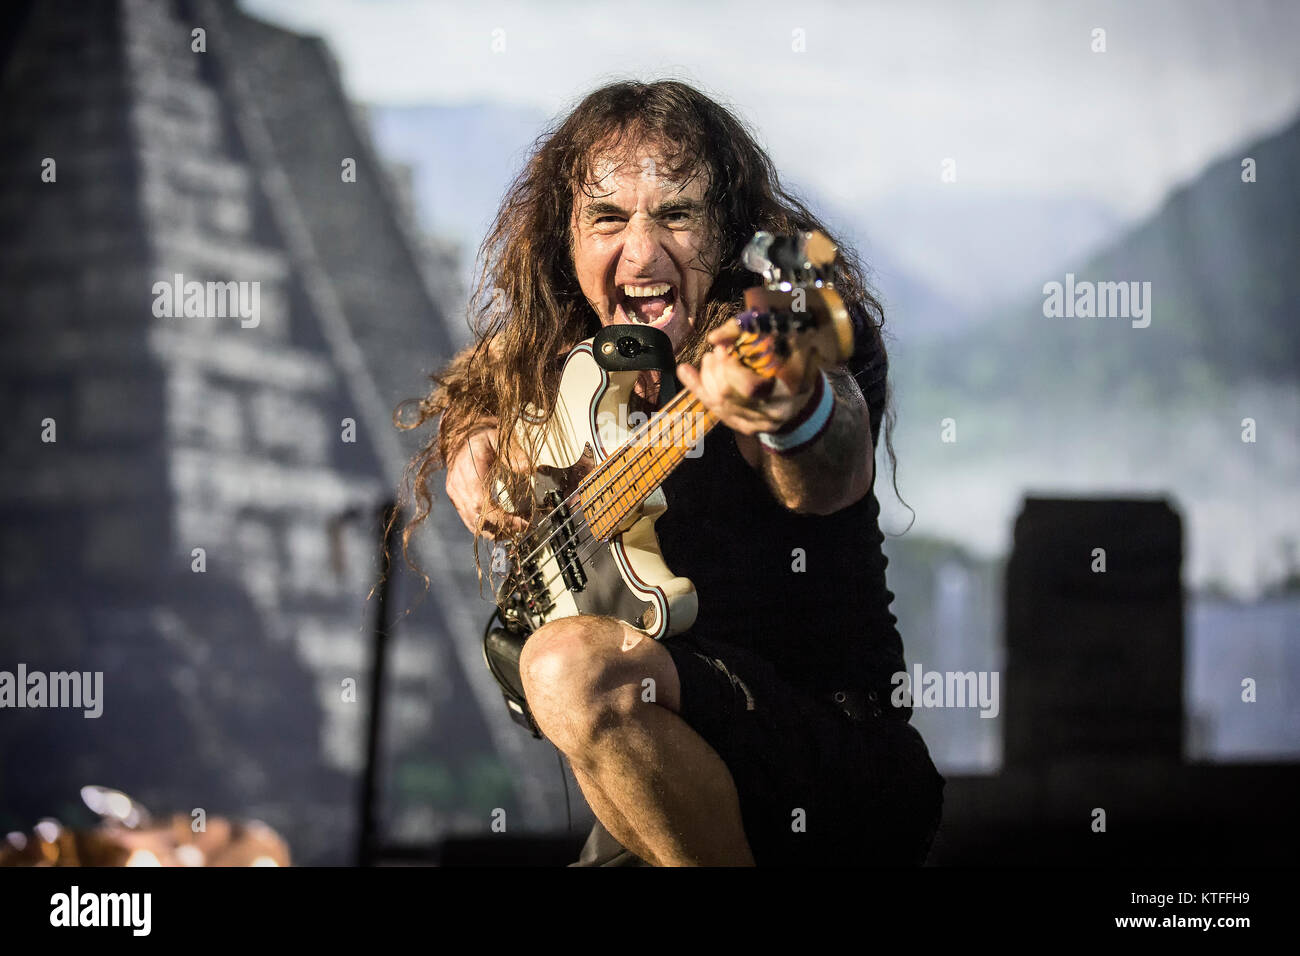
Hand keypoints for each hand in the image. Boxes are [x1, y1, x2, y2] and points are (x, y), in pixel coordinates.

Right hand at [445, 426, 529, 538]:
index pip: (482, 506)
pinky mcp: (455, 499)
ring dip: (494, 531)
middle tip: (523, 528)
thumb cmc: (482, 437)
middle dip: (501, 529)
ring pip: (472, 525)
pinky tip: (502, 525)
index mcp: (468, 474)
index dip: (502, 520)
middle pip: (477, 521)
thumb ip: (514, 453)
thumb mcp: (498, 437)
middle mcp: (458, 488)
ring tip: (515, 528)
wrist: (460, 436)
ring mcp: (455, 495)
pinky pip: (469, 520)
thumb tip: (529, 469)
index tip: (523, 524)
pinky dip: (486, 526)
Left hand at [675, 323, 817, 436]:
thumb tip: (714, 338)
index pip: (750, 388)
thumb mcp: (784, 339)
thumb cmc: (795, 358)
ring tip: (708, 359)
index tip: (722, 349)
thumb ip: (748, 333)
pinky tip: (685, 371)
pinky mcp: (747, 427)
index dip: (729, 369)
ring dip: (706, 378)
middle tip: (714, 352)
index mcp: (790, 389)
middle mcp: (775, 411)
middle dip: (714, 372)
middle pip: (729, 396)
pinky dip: (698, 388)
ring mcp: (760, 424)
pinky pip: (716, 410)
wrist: (805, 391)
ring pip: (719, 404)